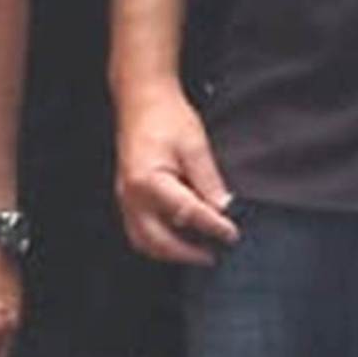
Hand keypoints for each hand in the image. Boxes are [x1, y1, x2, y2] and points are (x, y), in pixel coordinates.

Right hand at [116, 81, 239, 264]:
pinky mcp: (127, 197)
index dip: (212, 227)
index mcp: (148, 181)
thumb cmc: (167, 117)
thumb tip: (224, 208)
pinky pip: (138, 230)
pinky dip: (158, 241)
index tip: (232, 235)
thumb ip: (208, 180)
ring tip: (198, 251)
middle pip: (156, 241)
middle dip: (186, 254)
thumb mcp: (195, 145)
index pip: (186, 213)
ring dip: (170, 252)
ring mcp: (125, 198)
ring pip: (143, 241)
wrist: (142, 100)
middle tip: (213, 256)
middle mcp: (131, 195)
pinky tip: (180, 237)